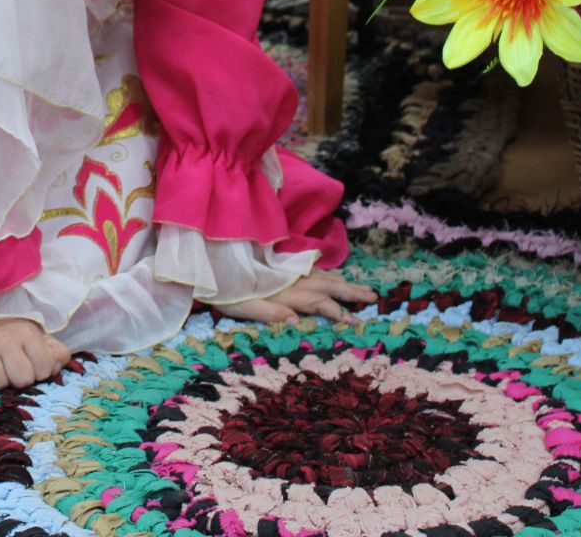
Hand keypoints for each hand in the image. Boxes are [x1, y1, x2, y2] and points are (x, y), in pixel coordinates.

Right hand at [0, 317, 70, 387]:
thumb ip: (54, 351)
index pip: (44, 369)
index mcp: (28, 332)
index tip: (27, 362)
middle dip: (16, 378)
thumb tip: (57, 367)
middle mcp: (6, 338)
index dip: (37, 372)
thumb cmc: (5, 332)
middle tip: (7, 365)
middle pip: (22, 380)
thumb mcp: (34, 336)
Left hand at [212, 271, 377, 325]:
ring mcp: (286, 270)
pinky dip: (327, 272)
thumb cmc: (221, 290)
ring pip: (322, 275)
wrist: (208, 260)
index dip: (335, 311)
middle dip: (350, 292)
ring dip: (344, 282)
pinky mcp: (280, 264)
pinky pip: (311, 268)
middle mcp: (288, 278)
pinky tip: (335, 274)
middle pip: (325, 285)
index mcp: (281, 291)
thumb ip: (268, 312)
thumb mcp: (239, 306)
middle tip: (372, 298)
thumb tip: (295, 321)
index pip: (316, 301)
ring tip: (364, 289)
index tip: (354, 321)